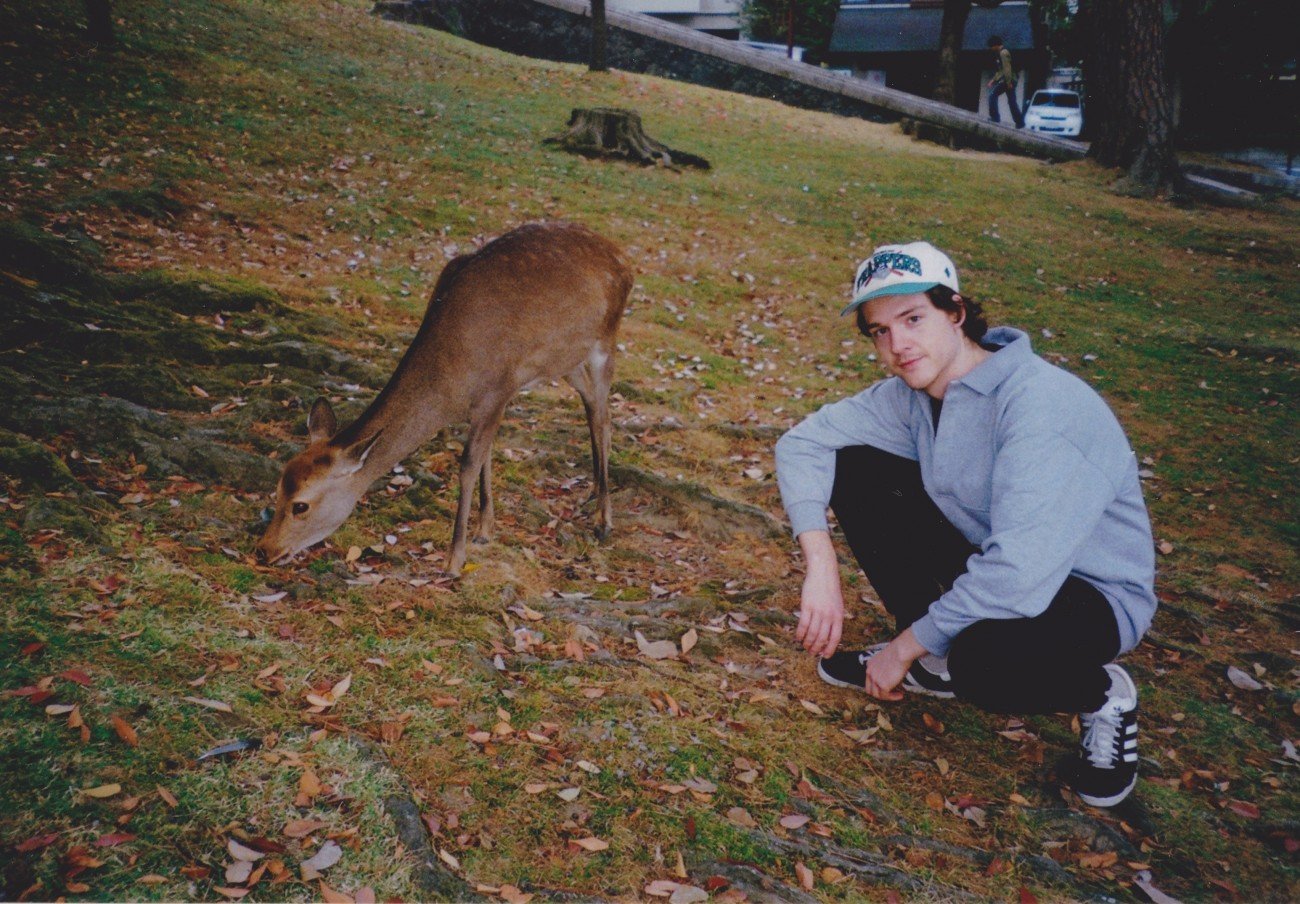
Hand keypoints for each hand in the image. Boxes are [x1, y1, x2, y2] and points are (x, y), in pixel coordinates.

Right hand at [794, 531, 842, 657]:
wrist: (823, 573)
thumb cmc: (830, 590)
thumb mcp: (837, 605)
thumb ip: (834, 620)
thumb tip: (828, 636)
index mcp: (838, 616)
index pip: (835, 638)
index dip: (830, 649)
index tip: (825, 656)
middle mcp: (829, 615)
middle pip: (822, 638)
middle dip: (816, 648)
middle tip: (811, 653)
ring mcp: (818, 611)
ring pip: (812, 633)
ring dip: (807, 642)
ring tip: (804, 646)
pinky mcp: (807, 606)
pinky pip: (803, 624)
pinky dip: (800, 633)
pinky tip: (798, 637)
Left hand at [863, 628, 926, 700]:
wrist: (901, 651)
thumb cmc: (899, 652)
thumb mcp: (888, 660)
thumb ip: (887, 670)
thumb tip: (894, 680)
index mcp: (870, 665)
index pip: (870, 680)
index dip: (878, 685)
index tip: (888, 686)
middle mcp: (869, 672)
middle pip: (870, 690)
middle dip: (880, 694)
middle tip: (890, 694)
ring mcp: (875, 679)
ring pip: (877, 695)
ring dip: (888, 697)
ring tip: (899, 695)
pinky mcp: (883, 685)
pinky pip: (887, 696)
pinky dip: (893, 697)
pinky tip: (901, 695)